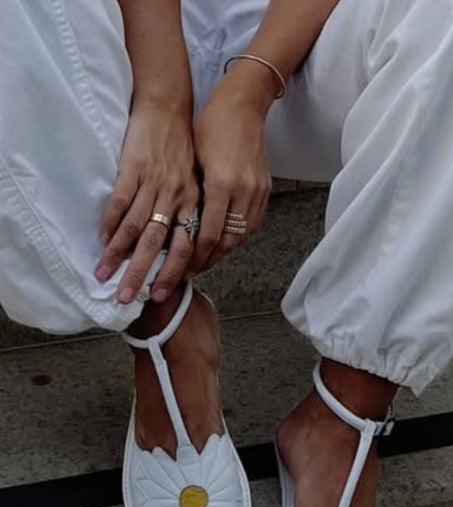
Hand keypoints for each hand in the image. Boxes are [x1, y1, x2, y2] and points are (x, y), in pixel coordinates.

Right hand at [95, 100, 199, 303]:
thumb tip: (177, 250)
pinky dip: (109, 223)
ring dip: (117, 255)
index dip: (174, 273)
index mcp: (194, 203)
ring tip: (104, 275)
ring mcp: (153, 183)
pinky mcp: (133, 168)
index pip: (186, 247)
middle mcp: (176, 196)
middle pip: (157, 245)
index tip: (159, 294)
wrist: (167, 107)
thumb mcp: (194, 183)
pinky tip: (102, 241)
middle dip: (141, 274)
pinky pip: (119, 202)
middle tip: (127, 298)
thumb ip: (188, 214)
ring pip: (135, 227)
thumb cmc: (181, 149)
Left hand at [186, 81, 271, 276]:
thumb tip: (177, 227)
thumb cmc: (211, 127)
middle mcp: (243, 191)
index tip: (181, 270)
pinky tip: (224, 243)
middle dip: (208, 261)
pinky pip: (251, 225)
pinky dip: (237, 238)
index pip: (208, 235)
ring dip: (223, 253)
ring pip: (241, 237)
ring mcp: (257, 192)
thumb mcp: (194, 160)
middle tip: (190, 273)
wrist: (243, 105)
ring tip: (205, 262)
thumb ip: (191, 195)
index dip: (194, 257)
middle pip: (227, 242)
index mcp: (221, 184)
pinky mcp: (265, 190)